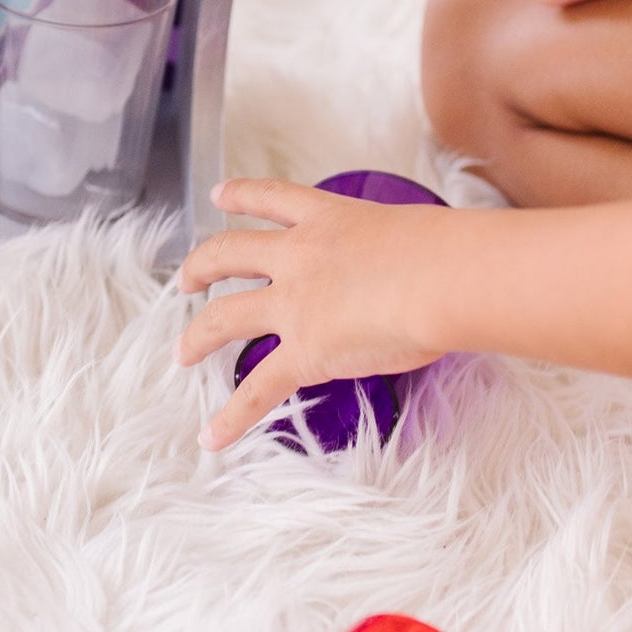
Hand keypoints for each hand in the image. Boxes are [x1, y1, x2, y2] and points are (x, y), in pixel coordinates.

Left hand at [175, 179, 449, 450]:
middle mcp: (299, 256)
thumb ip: (401, 253)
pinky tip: (212, 436)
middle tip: (185, 279)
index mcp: (328, 219)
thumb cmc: (450, 253)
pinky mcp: (302, 352)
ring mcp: (294, 304)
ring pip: (226, 316)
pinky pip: (257, 390)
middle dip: (201, 265)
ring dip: (198, 335)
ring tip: (181, 353)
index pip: (273, 198)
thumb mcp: (417, 234)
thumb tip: (421, 274)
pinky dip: (231, 418)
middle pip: (230, 252)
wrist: (441, 278)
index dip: (241, 194)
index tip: (219, 194)